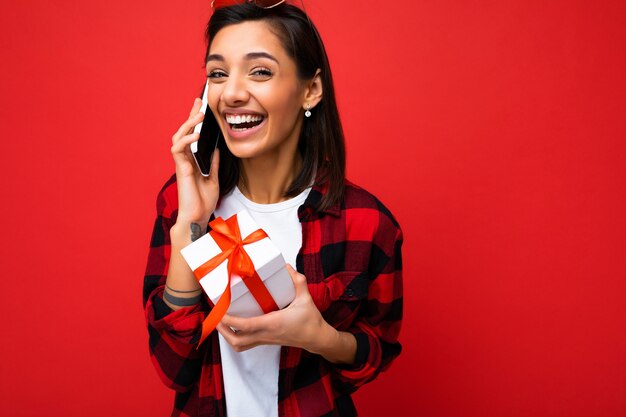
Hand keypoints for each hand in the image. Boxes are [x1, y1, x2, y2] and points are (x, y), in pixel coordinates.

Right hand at [170, 98, 219, 225]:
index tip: (200, 107)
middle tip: (198, 103)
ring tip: (199, 116)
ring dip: (188, 125)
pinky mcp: (181, 169)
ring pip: (178, 137)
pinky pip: (178, 149)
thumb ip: (213, 164)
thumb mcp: (213, 179)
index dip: (194, 121)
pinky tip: (196, 135)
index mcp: (191, 161)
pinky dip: (186, 140)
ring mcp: (181, 164)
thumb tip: (216, 150)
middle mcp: (184, 160)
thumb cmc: (203, 201)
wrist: (198, 216)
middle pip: (183, 132)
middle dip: (190, 116)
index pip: (192, 136)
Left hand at [217, 264, 332, 353]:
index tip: (220, 313)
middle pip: (237, 341)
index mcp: (273, 323)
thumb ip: (298, 281)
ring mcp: (266, 340)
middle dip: (223, 331)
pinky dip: (236, 337)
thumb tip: (286, 267)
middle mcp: (266, 334)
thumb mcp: (305, 298)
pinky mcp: (267, 341)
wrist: (316, 338)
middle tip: (216, 317)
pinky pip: (246, 344)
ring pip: (240, 346)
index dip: (230, 321)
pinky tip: (235, 326)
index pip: (247, 326)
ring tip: (222, 322)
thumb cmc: (310, 320)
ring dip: (227, 336)